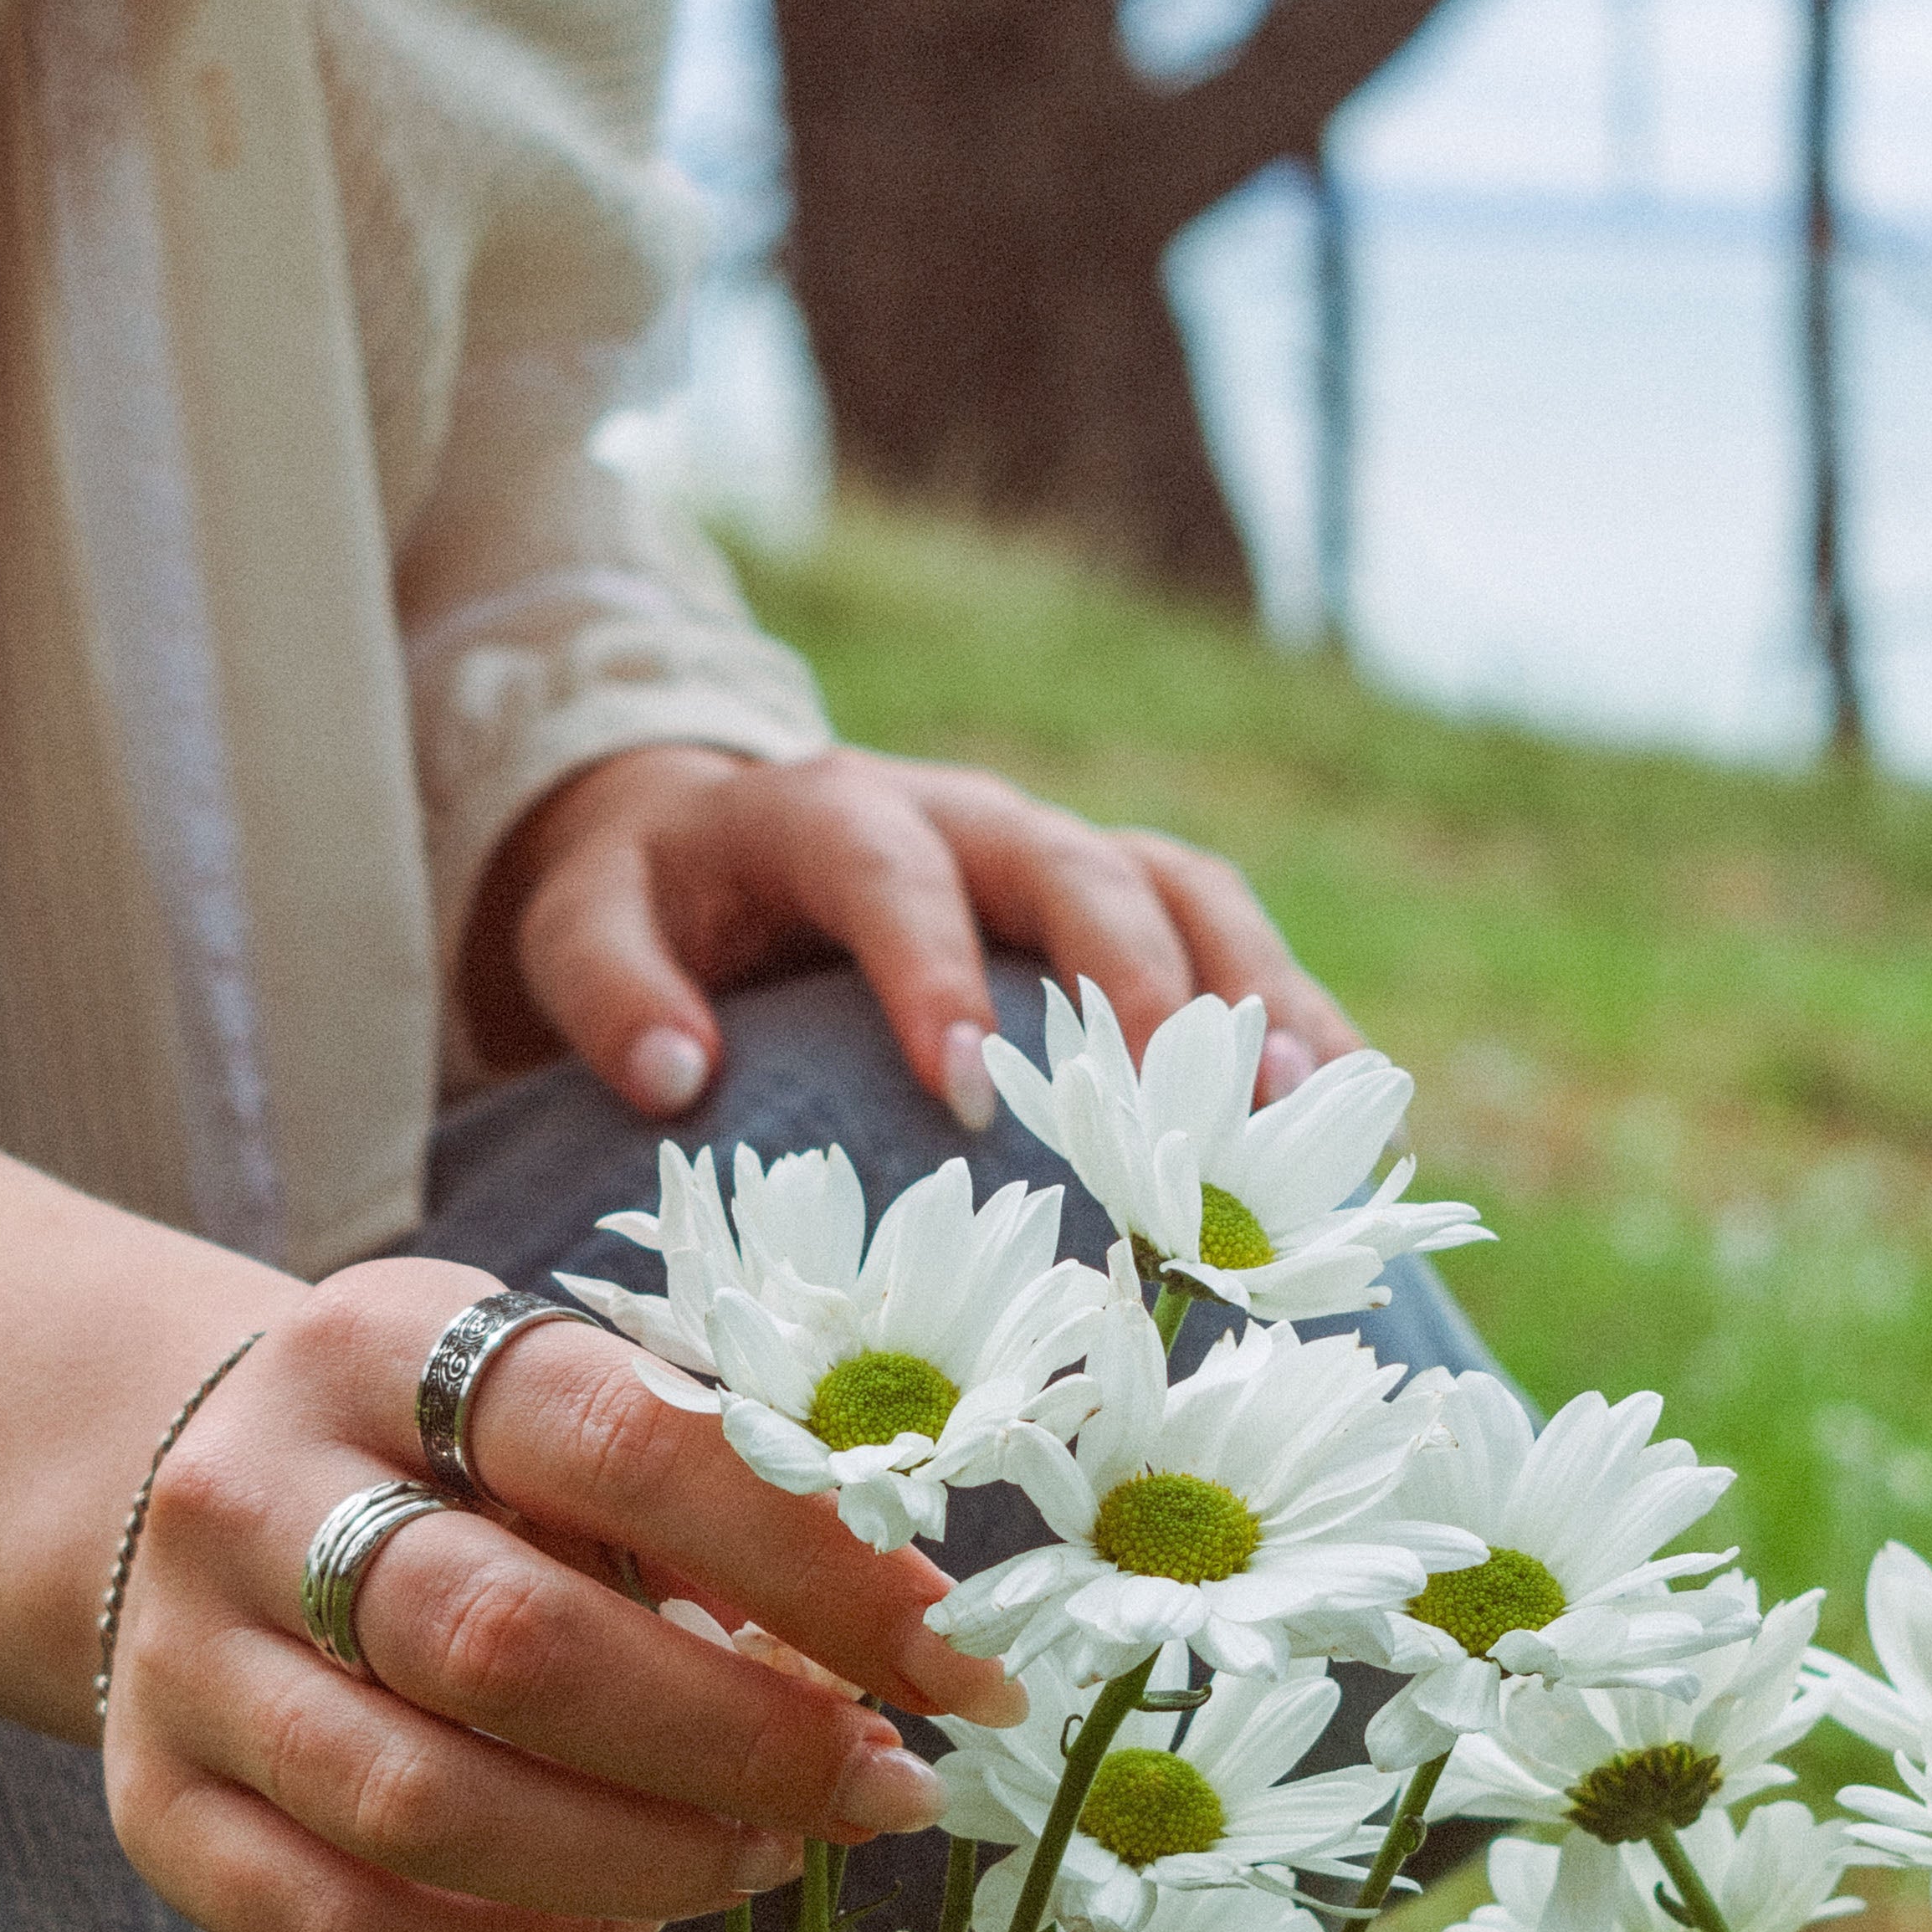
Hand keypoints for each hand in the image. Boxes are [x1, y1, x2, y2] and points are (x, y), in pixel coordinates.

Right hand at [100, 1258, 1022, 1931]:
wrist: (180, 1486)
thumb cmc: (444, 1459)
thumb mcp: (553, 1408)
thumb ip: (706, 1491)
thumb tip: (909, 1637)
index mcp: (384, 1344)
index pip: (614, 1442)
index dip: (803, 1561)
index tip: (949, 1658)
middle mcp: (253, 1493)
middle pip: (509, 1644)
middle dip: (737, 1739)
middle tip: (881, 1791)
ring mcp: (187, 1660)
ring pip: (423, 1804)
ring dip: (641, 1860)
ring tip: (768, 1860)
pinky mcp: (157, 1808)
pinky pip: (341, 1926)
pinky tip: (622, 1927)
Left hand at [461, 743, 1356, 1131]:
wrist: (710, 829)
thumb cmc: (650, 897)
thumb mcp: (583, 923)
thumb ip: (605, 986)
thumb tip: (672, 1076)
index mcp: (836, 812)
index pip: (896, 878)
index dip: (932, 973)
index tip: (959, 1094)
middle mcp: (969, 815)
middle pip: (1080, 875)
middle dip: (1140, 990)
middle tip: (1186, 1120)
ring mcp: (1059, 852)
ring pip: (1183, 897)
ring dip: (1252, 998)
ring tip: (1308, 1119)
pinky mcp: (1117, 899)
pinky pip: (1226, 939)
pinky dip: (1288, 1012)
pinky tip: (1349, 1115)